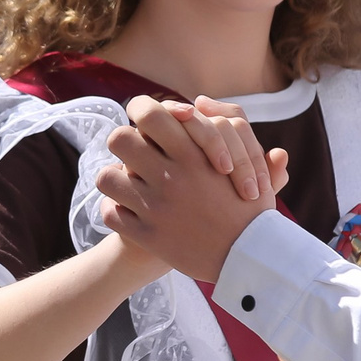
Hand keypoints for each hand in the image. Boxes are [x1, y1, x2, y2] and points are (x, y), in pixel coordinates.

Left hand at [97, 96, 291, 282]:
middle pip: (119, 139)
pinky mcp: (148, 236)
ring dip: (116, 180)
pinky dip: (116, 212)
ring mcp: (156, 207)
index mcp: (194, 154)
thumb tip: (204, 101)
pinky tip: (129, 213)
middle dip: (124, 144)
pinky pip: (110, 213)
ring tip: (128, 186)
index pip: (148, 114)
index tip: (147, 126)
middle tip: (135, 156)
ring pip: (107, 177)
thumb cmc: (253, 211)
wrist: (251, 260)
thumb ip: (235, 129)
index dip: (141, 113)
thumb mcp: (253, 165)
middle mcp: (170, 176)